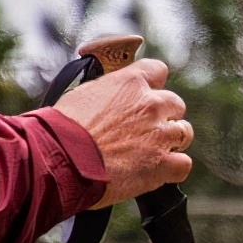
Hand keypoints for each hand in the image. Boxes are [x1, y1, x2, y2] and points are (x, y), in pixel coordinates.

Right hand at [53, 59, 193, 207]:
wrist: (58, 160)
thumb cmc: (61, 130)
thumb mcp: (83, 95)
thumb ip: (109, 92)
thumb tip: (113, 97)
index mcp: (130, 83)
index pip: (157, 70)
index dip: (152, 85)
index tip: (144, 96)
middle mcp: (151, 105)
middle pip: (175, 104)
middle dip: (163, 116)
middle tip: (144, 130)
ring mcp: (160, 135)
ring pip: (184, 132)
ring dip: (170, 141)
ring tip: (150, 152)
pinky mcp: (161, 164)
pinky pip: (183, 164)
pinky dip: (173, 168)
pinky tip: (158, 171)